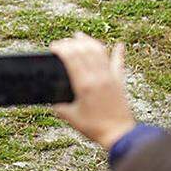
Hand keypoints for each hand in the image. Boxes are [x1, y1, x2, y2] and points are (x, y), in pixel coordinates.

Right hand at [50, 32, 135, 150]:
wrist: (118, 134)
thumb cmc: (94, 128)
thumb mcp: (70, 116)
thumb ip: (59, 105)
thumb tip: (51, 97)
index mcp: (84, 84)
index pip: (71, 57)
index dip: (61, 48)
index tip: (53, 47)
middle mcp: (98, 77)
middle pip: (84, 50)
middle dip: (70, 42)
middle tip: (62, 43)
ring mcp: (110, 77)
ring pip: (99, 52)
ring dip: (88, 41)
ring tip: (79, 36)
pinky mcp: (120, 82)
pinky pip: (119, 63)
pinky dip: (119, 53)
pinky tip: (119, 45)